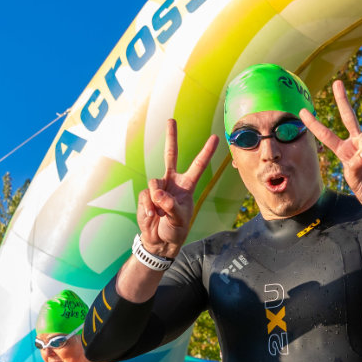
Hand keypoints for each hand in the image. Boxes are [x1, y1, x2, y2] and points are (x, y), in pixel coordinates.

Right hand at [137, 118, 218, 256]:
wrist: (159, 241)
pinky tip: (152, 216)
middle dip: (170, 137)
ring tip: (160, 215)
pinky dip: (148, 208)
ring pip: (154, 183)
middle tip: (171, 120)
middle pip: (170, 155)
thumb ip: (170, 206)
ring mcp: (158, 187)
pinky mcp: (146, 195)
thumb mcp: (179, 220)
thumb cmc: (175, 230)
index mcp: (187, 186)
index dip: (206, 152)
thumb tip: (158, 194)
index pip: (198, 166)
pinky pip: (145, 196)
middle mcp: (172, 182)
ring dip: (156, 200)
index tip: (216, 137)